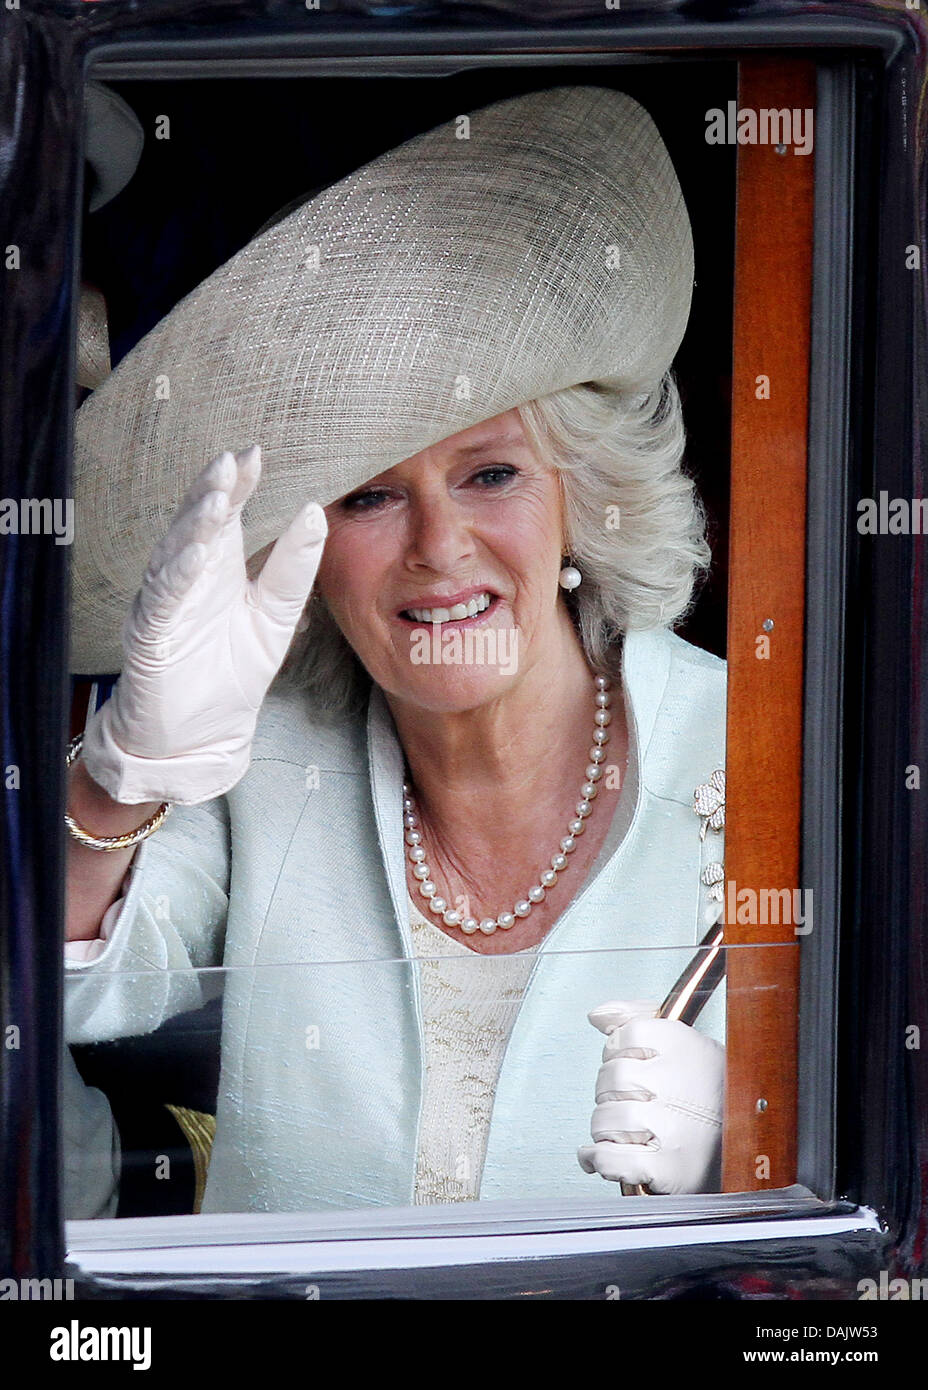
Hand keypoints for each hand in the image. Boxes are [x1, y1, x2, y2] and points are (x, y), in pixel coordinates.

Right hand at [80, 446, 326, 804]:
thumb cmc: (230, 675)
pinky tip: (196, 553)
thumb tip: (315, 513)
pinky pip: (163, 600)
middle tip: (234, 459)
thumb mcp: (274, 619)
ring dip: (196, 524)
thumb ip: (291, 571)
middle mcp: (187, 579)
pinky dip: (178, 575)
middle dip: (214, 490)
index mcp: (218, 571)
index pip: (227, 517)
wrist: (199, 737)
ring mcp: (166, 604)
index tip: (257, 453)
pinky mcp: (151, 636)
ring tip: (218, 496)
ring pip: (176, 553)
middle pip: (198, 525)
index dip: (240, 485)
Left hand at [577, 999, 723, 1194]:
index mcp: (683, 1045)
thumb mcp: (684, 1044)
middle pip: (610, 1078)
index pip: (625, 1035)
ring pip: (605, 1118)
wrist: (749, 1148)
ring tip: (627, 1131)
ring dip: (606, 1129)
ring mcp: (673, 1126)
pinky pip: (610, 1158)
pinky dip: (601, 1159)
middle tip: (631, 1102)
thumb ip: (637, 1019)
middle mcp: (678, 1082)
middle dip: (611, 1092)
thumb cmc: (712, 1095)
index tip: (629, 1063)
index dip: (619, 1051)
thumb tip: (598, 1015)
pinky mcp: (668, 1167)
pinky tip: (607, 1156)